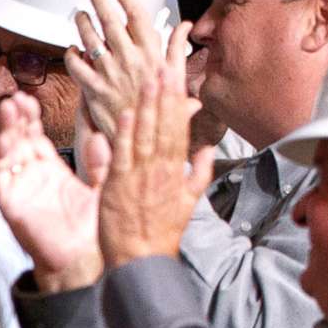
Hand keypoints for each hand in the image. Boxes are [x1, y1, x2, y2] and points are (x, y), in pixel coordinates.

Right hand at [0, 93, 105, 293]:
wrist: (83, 259)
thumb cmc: (92, 230)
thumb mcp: (101, 188)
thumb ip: (100, 164)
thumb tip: (101, 137)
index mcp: (52, 173)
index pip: (36, 138)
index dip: (31, 118)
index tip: (31, 99)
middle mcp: (31, 178)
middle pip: (18, 140)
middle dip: (16, 118)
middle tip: (17, 97)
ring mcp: (19, 189)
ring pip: (8, 153)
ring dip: (6, 130)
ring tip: (9, 107)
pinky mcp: (11, 202)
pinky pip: (1, 176)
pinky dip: (0, 155)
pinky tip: (5, 137)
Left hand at [64, 0, 167, 144]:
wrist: (144, 139)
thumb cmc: (161, 110)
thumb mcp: (177, 77)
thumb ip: (178, 48)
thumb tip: (186, 26)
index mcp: (150, 54)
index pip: (138, 17)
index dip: (127, 0)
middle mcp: (129, 60)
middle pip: (111, 23)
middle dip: (101, 4)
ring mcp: (109, 73)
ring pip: (91, 40)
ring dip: (84, 24)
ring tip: (80, 16)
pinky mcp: (94, 90)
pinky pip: (77, 67)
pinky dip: (71, 56)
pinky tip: (71, 50)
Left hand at [96, 42, 213, 269]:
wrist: (142, 260)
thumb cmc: (161, 234)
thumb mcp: (189, 202)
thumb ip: (200, 172)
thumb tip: (209, 149)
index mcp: (177, 172)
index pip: (179, 129)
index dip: (178, 102)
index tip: (178, 79)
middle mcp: (160, 170)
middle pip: (164, 126)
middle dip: (165, 95)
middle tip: (165, 66)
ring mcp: (139, 177)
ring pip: (145, 135)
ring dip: (147, 106)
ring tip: (149, 79)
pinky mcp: (118, 186)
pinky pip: (124, 154)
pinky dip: (126, 133)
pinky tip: (128, 112)